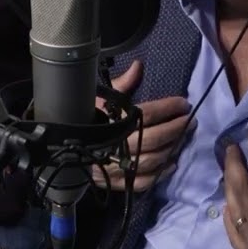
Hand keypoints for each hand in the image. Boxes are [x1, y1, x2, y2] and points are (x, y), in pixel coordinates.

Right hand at [91, 59, 192, 191]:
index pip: (146, 114)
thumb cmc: (80, 117)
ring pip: (149, 162)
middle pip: (152, 140)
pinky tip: (171, 165)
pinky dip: (158, 175)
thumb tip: (139, 66)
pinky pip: (141, 182)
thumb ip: (120, 84)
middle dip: (175, 130)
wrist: (57, 145)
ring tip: (183, 140)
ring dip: (171, 151)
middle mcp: (114, 146)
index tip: (183, 104)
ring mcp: (114, 168)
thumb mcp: (97, 97)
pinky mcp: (114, 182)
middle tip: (190, 121)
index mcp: (111, 122)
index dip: (168, 108)